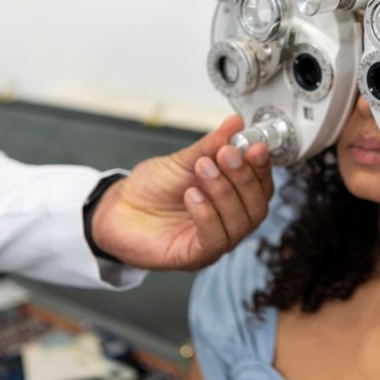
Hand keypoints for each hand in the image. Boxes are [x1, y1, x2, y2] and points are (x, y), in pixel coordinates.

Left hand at [89, 115, 273, 270]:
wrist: (117, 209)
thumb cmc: (152, 188)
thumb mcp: (184, 160)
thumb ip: (212, 144)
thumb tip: (236, 123)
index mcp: (233, 197)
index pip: (262, 186)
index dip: (261, 166)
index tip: (255, 145)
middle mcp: (230, 221)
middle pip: (257, 206)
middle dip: (244, 177)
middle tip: (227, 153)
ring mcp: (215, 241)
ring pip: (239, 222)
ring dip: (224, 191)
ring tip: (203, 167)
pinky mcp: (195, 256)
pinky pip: (214, 239)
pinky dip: (207, 214)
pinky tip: (193, 194)